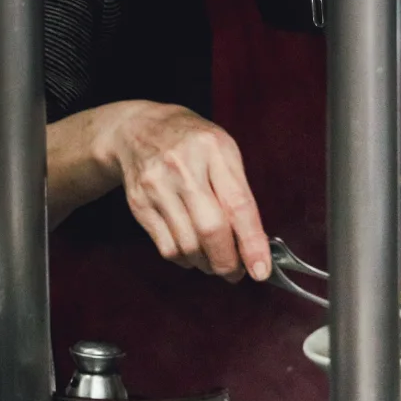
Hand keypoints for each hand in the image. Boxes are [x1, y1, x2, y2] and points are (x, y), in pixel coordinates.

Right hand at [94, 101, 270, 281]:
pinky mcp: (139, 204)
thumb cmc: (193, 144)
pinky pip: (166, 247)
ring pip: (187, 245)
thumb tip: (254, 242)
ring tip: (216, 261)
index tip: (261, 270)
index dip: (252, 243)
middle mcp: (183, 167)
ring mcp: (157, 186)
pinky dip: (185, 259)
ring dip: (207, 264)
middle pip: (210, 230)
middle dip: (228, 262)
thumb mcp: (224, 152)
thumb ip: (239, 193)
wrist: (139, 128)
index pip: (238, 205)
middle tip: (237, 272)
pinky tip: (193, 253)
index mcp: (214, 151)